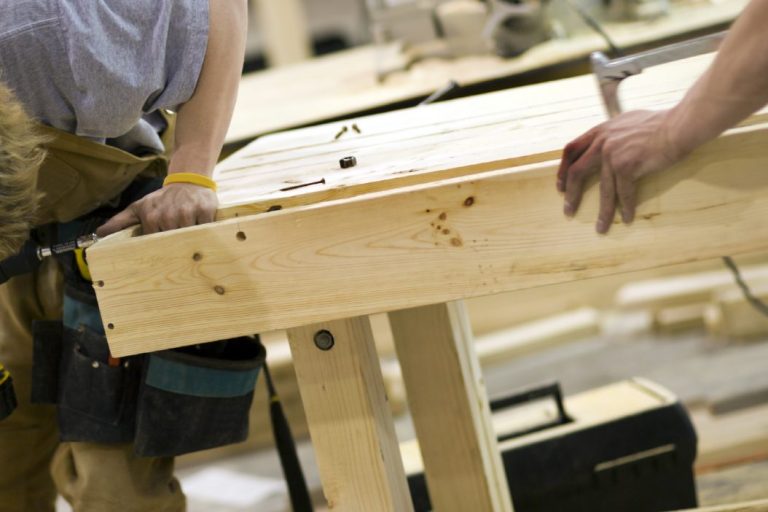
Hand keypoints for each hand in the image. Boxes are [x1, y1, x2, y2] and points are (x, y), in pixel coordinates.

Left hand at [96, 184, 217, 236]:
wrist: (188, 182)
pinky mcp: (205, 210)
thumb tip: (99, 233)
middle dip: (174, 247)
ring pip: (188, 238)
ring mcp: (188, 212)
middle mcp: (169, 215)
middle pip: (172, 243)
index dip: (157, 248)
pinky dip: (205, 232)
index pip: (153, 243)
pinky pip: (206, 230)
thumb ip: (120, 222)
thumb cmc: (162, 199)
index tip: (160, 251)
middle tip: (176, 248)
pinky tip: (201, 229)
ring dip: (190, 241)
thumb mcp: (140, 207)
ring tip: (189, 239)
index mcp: (151, 216)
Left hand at [557, 109, 684, 232]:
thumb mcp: (627, 122)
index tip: (560, 186)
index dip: (562, 169)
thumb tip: (605, 144)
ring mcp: (613, 154)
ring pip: (603, 190)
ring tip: (601, 228)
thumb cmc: (660, 124)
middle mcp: (602, 141)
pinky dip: (626, 207)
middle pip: (576, 172)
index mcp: (600, 131)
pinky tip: (627, 218)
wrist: (680, 125)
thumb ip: (612, 134)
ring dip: (602, 212)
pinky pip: (623, 193)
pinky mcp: (627, 165)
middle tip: (568, 210)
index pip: (571, 149)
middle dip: (570, 194)